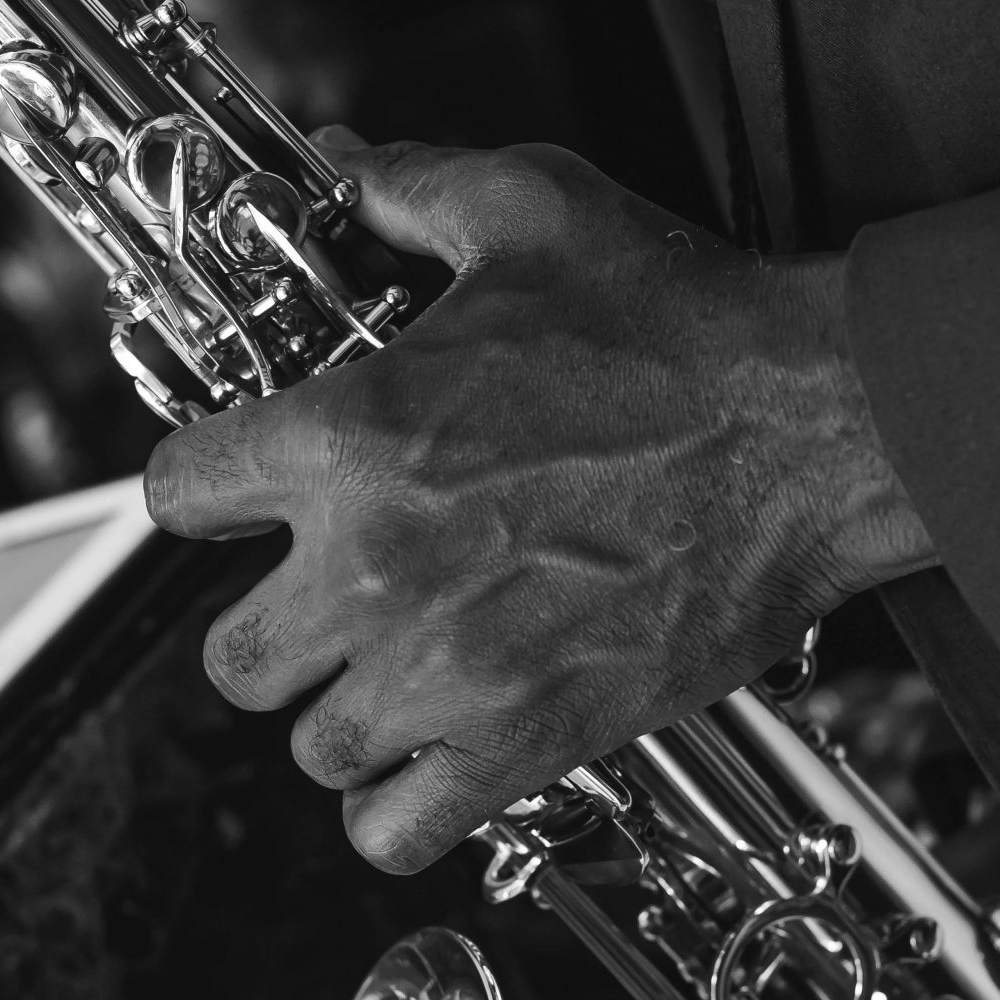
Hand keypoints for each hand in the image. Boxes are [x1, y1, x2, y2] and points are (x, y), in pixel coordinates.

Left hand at [145, 133, 932, 872]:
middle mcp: (377, 566)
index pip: (181, 491)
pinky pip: (397, 832)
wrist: (817, 432)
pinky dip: (398, 814)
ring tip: (393, 680)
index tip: (241, 496)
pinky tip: (429, 765)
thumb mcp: (533, 211)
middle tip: (325, 604)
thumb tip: (345, 167)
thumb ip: (411, 188)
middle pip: (233, 658)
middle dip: (272, 629)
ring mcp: (448, 668)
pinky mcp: (529, 740)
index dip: (205, 488)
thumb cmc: (687, 327)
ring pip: (314, 749)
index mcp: (353, 433)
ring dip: (344, 717)